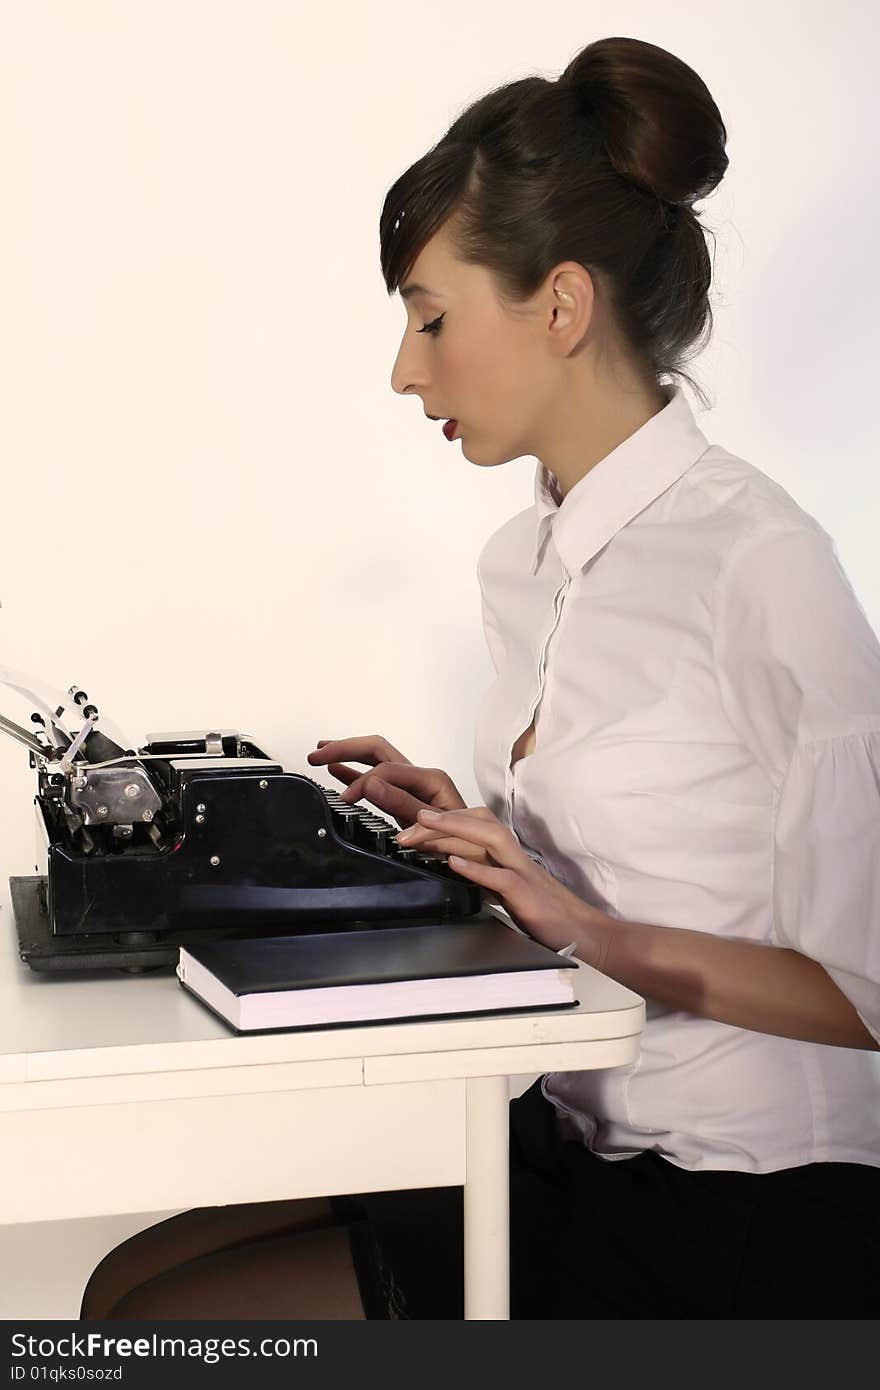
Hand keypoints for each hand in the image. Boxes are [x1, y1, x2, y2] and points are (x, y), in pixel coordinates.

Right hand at [306, 734, 465, 831]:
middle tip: (318, 753)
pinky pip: (376, 779)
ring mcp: (412, 786)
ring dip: (347, 753)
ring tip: (320, 753)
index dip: (362, 781)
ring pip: (374, 759)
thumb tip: (372, 785)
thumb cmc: (465, 845)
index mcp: (431, 779)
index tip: (346, 799)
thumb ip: (403, 805)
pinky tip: (336, 770)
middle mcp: (421, 777)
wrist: (479, 859)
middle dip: (346, 747)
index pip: (387, 768)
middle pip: (378, 749)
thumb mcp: (434, 828)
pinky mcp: (405, 799)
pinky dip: (354, 772)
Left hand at [402, 805, 608, 961]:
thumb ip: (484, 875)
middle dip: (443, 819)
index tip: (415, 823)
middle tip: (408, 825)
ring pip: (490, 839)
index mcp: (508, 856)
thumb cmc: (545, 913)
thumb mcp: (507, 890)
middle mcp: (515, 857)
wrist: (583, 933)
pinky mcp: (527, 895)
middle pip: (479, 823)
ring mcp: (523, 873)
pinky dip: (476, 869)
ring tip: (425, 825)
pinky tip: (453, 864)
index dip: (447, 819)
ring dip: (455, 829)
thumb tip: (453, 865)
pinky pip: (501, 877)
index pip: (476, 824)